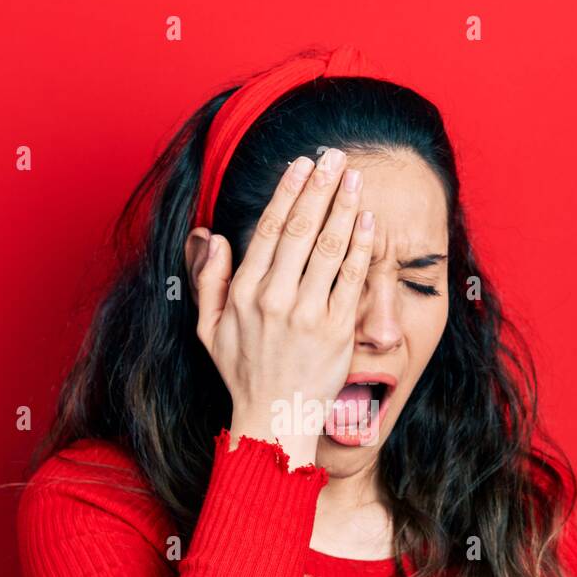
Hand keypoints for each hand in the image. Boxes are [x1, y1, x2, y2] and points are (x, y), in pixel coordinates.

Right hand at [192, 148, 374, 468]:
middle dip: (319, 187)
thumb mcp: (208, 328)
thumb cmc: (243, 374)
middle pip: (302, 229)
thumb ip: (208, 279)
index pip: (270, 229)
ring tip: (353, 178)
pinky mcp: (337, 331)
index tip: (300, 165)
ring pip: (330, 247)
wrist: (273, 419)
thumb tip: (212, 235)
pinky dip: (361, 247)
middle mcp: (275, 298)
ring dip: (343, 207)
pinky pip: (352, 279)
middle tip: (333, 157)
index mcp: (245, 292)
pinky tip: (368, 221)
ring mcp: (308, 314)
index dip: (287, 192)